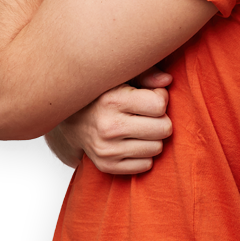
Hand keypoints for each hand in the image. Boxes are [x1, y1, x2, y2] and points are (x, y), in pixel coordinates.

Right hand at [56, 66, 173, 174]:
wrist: (72, 119)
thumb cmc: (104, 93)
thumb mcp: (121, 77)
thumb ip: (146, 74)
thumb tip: (168, 80)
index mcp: (112, 100)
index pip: (159, 105)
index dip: (160, 98)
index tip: (150, 95)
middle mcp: (109, 127)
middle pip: (163, 129)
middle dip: (160, 119)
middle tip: (148, 114)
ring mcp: (107, 150)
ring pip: (157, 148)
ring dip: (153, 137)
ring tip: (140, 127)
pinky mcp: (107, 166)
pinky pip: (146, 165)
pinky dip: (143, 154)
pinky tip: (132, 141)